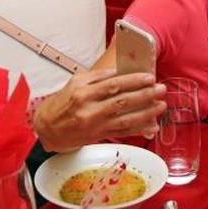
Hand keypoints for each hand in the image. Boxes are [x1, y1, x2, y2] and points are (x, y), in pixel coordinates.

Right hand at [32, 69, 165, 151]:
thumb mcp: (74, 82)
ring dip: (146, 113)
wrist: (47, 128)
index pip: (113, 85)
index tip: (149, 77)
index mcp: (83, 93)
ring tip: (160, 105)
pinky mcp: (99, 136)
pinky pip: (122, 133)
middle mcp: (89, 110)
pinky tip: (151, 125)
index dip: (133, 81)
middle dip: (145, 95)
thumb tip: (117, 72)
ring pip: (125, 119)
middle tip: (160, 89)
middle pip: (122, 102)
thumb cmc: (61, 103)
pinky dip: (138, 129)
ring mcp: (95, 125)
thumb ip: (96, 76)